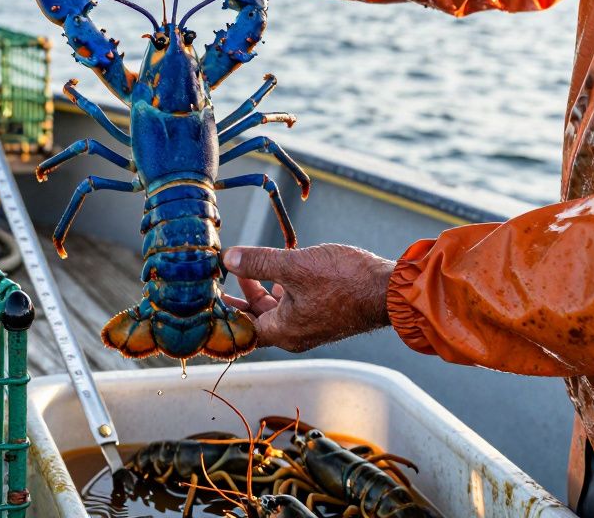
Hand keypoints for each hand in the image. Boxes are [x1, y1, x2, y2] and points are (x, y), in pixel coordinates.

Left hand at [222, 244, 393, 351]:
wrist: (389, 289)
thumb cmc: (345, 281)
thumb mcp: (295, 266)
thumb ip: (259, 263)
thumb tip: (228, 259)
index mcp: (283, 331)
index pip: (240, 331)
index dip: (221, 316)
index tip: (204, 302)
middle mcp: (294, 334)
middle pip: (254, 321)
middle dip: (235, 301)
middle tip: (215, 286)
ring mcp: (310, 324)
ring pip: (273, 311)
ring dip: (257, 291)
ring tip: (241, 269)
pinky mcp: (322, 313)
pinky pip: (292, 305)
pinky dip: (279, 290)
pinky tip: (276, 269)